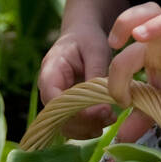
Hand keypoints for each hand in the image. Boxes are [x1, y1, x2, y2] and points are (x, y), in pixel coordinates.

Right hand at [37, 25, 118, 139]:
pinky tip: (108, 119)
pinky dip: (90, 125)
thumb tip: (101, 102)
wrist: (83, 34)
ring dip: (88, 127)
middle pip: (59, 118)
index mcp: (50, 73)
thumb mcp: (95, 50)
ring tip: (111, 118)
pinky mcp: (67, 106)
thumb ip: (96, 74)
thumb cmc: (87, 38)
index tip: (103, 111)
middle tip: (110, 116)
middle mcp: (49, 90)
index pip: (54, 102)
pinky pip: (74, 122)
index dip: (76, 112)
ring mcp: (56, 100)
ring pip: (66, 125)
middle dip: (85, 123)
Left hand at [107, 3, 160, 141]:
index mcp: (154, 47)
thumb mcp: (158, 102)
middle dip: (129, 19)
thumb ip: (140, 116)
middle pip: (151, 11)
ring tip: (139, 35)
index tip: (116, 96)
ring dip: (159, 25)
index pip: (130, 45)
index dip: (117, 65)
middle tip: (115, 42)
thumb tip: (121, 137)